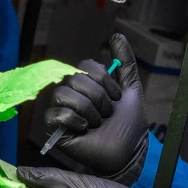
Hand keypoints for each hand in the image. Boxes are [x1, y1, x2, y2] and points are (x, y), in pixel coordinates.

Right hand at [44, 33, 148, 184]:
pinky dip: (74, 121)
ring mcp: (62, 109)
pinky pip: (56, 114)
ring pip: (64, 94)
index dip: (103, 80)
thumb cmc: (130, 124)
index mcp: (87, 83)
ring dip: (88, 110)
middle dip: (98, 97)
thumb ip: (125, 63)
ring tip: (97, 122)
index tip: (117, 97)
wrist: (129, 152)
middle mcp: (72, 93)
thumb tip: (118, 35)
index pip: (85, 65)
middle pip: (74, 78)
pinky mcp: (55, 128)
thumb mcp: (132, 89)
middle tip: (107, 113)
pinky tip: (84, 129)